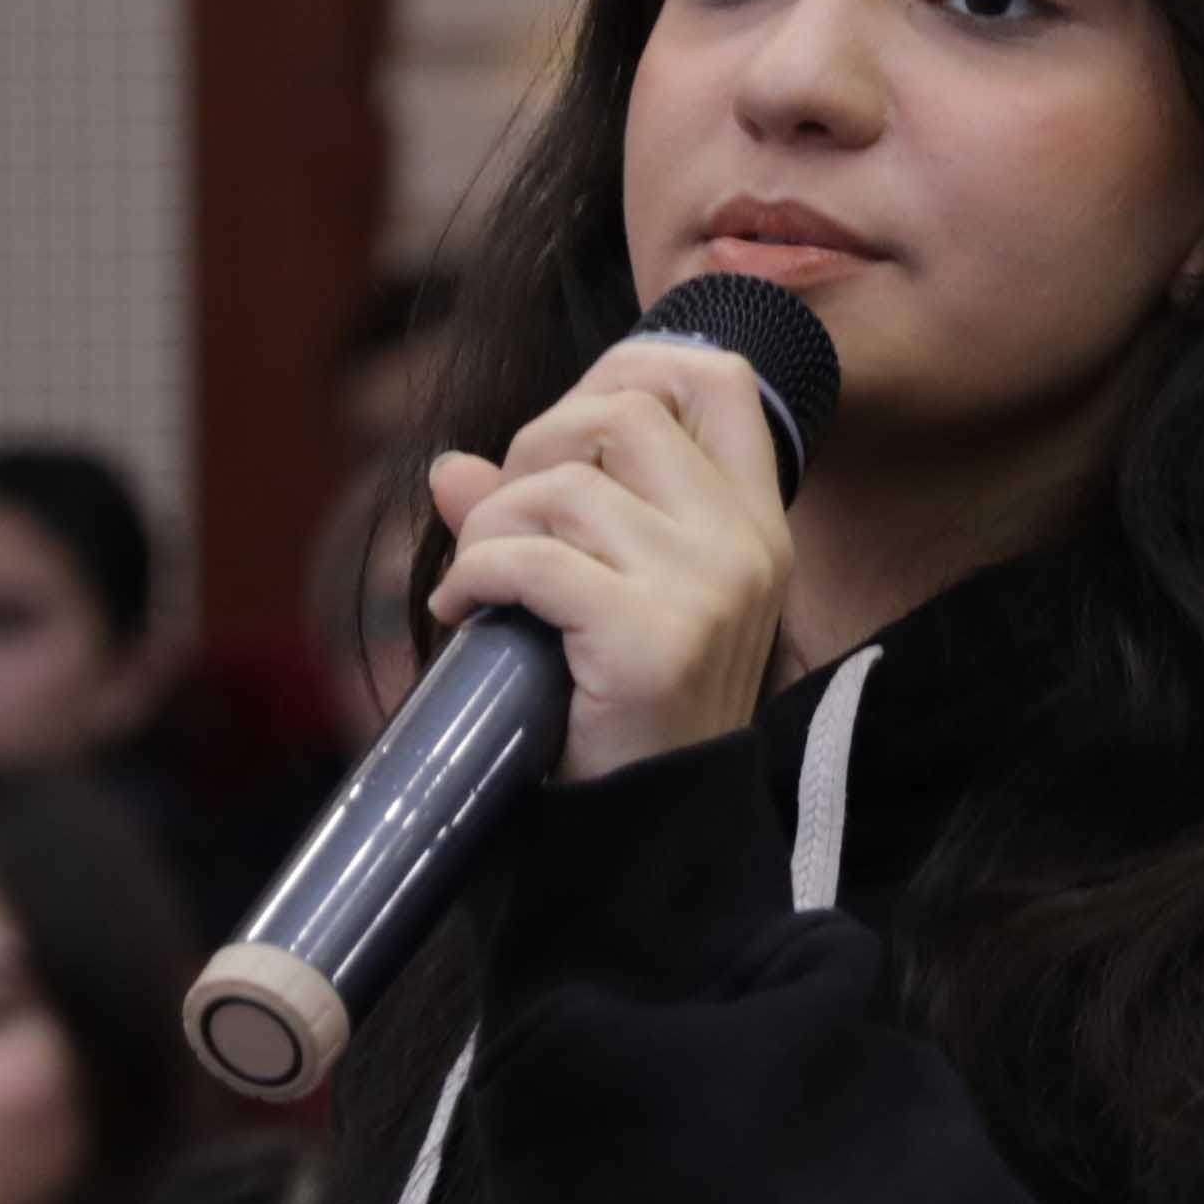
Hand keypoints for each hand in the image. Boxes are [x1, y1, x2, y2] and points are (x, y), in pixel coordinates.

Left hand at [424, 334, 794, 781]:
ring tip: (479, 581)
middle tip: (504, 524)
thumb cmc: (625, 710)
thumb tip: (451, 466)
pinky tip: (465, 611)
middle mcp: (743, 543)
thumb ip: (541, 518)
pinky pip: (533, 558)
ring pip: (564, 483)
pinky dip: (477, 574)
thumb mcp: (606, 596)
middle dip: (535, 447)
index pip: (719, 378)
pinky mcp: (651, 637)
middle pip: (622, 410)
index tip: (565, 430)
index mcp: (753, 522)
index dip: (630, 367)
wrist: (654, 835)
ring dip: (493, 523)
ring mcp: (706, 587)